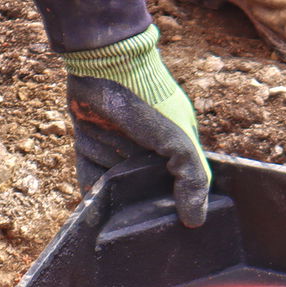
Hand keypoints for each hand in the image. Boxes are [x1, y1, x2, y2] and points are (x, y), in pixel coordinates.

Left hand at [62, 25, 208, 227]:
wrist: (104, 64)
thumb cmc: (150, 100)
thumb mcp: (180, 141)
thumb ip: (192, 179)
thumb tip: (195, 222)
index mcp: (173, 153)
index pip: (176, 194)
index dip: (170, 207)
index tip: (169, 219)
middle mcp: (146, 155)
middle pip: (140, 195)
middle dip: (135, 189)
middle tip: (132, 169)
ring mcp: (116, 152)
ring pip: (113, 184)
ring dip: (110, 166)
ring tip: (111, 141)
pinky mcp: (90, 147)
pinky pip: (91, 182)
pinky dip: (91, 187)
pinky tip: (93, 187)